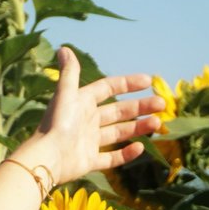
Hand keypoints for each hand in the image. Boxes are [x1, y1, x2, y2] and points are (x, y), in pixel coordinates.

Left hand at [22, 45, 163, 185]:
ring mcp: (87, 142)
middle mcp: (85, 121)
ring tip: (157, 123)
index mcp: (81, 103)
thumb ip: (70, 72)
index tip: (149, 80)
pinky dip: (126, 154)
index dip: (127, 83)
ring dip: (138, 127)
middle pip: (118, 111)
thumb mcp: (66, 94)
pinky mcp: (88, 161)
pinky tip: (140, 147)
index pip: (107, 88)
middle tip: (162, 104)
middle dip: (140, 107)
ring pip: (118, 133)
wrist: (46, 159)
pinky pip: (111, 158)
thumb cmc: (57, 124)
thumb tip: (64, 48)